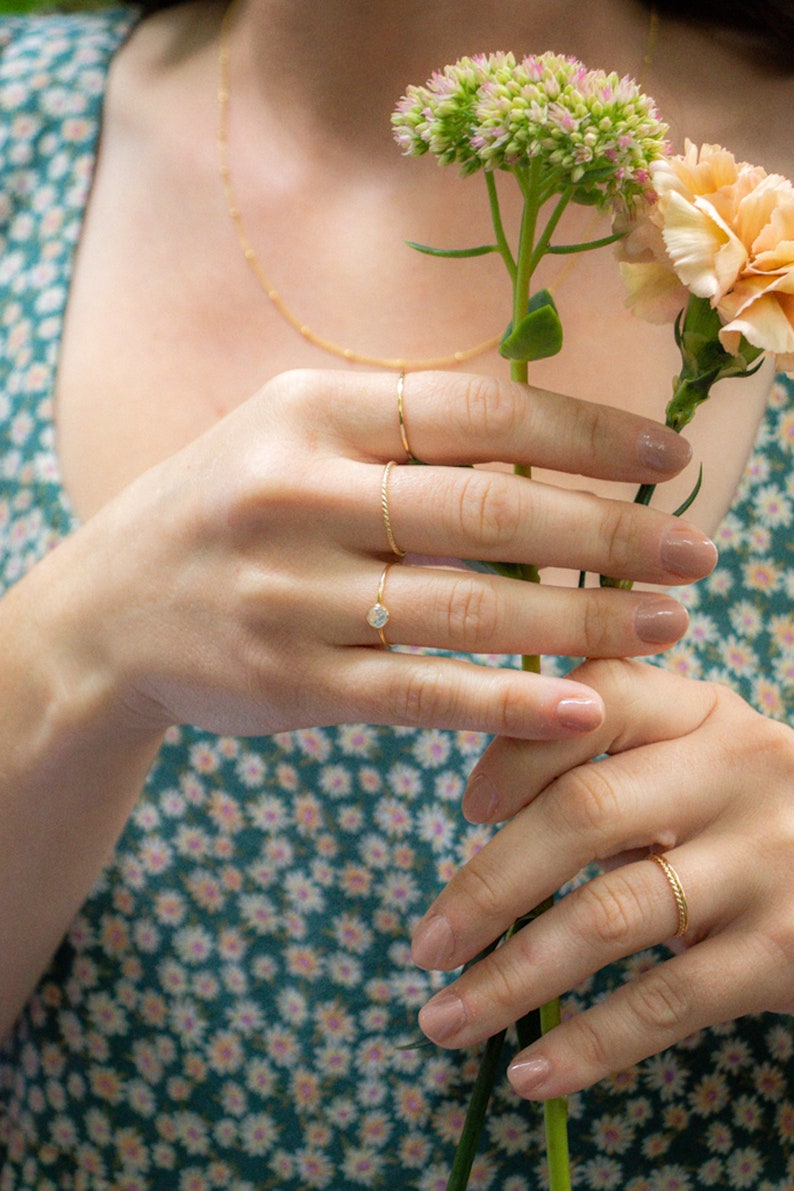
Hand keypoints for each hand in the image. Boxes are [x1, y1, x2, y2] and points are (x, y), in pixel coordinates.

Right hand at [46, 370, 712, 738]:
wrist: (107, 611)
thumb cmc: (227, 511)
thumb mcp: (293, 440)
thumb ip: (404, 440)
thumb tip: (555, 456)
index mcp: (309, 411)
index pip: (477, 411)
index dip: (586, 434)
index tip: (670, 456)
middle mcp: (295, 493)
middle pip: (488, 512)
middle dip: (609, 533)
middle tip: (697, 551)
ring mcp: (289, 593)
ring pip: (468, 610)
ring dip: (585, 620)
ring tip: (668, 623)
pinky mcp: (289, 683)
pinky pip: (422, 694)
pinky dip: (511, 703)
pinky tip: (585, 707)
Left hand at [411, 659, 793, 1096]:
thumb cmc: (754, 820)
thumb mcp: (702, 763)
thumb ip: (614, 763)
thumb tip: (483, 800)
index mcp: (704, 714)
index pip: (599, 700)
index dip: (521, 750)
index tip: (467, 808)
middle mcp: (736, 773)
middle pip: (585, 812)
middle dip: (489, 884)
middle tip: (427, 945)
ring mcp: (763, 863)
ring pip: (610, 915)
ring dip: (511, 976)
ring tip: (444, 1020)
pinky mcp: (782, 952)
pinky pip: (665, 1002)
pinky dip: (588, 1042)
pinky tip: (532, 1072)